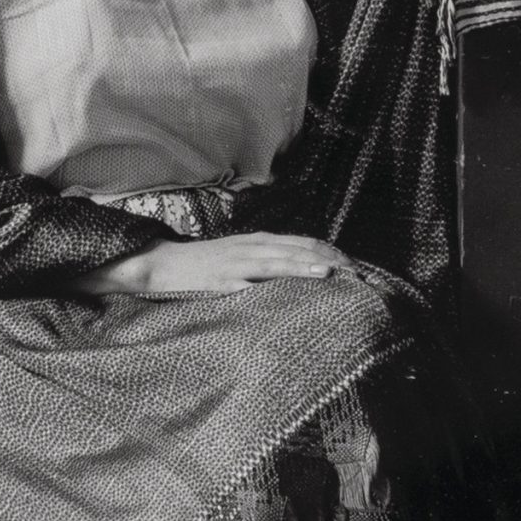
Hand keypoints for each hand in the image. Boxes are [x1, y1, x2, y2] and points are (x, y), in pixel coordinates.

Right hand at [76, 234, 350, 296]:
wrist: (160, 265)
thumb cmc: (199, 268)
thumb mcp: (235, 262)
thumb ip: (260, 266)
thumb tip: (287, 277)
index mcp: (257, 241)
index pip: (302, 242)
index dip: (328, 251)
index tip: (353, 264)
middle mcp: (253, 245)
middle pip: (301, 247)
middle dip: (332, 258)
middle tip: (360, 271)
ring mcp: (241, 259)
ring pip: (286, 257)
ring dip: (316, 263)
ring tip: (341, 270)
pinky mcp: (230, 275)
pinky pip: (264, 274)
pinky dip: (291, 273)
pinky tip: (311, 278)